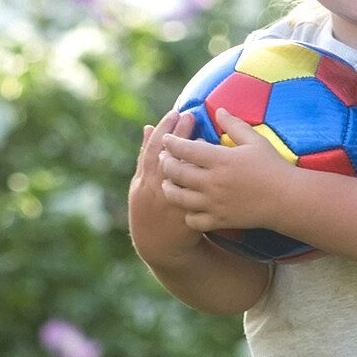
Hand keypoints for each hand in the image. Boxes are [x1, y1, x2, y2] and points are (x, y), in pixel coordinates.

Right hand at [128, 106, 207, 258]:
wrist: (158, 244)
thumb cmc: (153, 205)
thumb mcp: (144, 180)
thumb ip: (150, 156)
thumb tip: (151, 127)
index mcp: (144, 179)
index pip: (153, 149)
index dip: (164, 130)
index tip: (176, 112)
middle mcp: (153, 189)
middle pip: (166, 157)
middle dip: (178, 137)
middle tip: (190, 116)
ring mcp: (169, 203)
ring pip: (178, 176)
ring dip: (190, 156)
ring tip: (204, 138)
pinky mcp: (186, 217)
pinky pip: (195, 195)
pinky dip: (201, 182)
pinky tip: (212, 169)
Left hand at [158, 108, 290, 237]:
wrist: (289, 199)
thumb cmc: (274, 167)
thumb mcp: (256, 141)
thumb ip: (234, 125)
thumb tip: (219, 110)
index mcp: (221, 159)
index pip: (183, 148)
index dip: (171, 142)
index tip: (169, 139)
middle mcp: (213, 181)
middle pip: (174, 171)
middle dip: (166, 162)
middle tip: (167, 159)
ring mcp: (215, 203)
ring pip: (177, 196)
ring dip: (169, 188)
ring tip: (171, 183)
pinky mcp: (220, 220)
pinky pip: (192, 220)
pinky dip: (187, 213)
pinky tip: (191, 206)